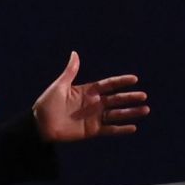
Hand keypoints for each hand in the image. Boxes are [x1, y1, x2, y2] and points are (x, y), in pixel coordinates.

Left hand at [31, 52, 149, 143]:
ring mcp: (94, 117)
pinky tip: (133, 127)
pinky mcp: (92, 130)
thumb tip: (74, 53)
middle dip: (130, 97)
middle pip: (116, 99)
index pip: (109, 85)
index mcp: (88, 91)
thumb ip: (70, 71)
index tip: (134, 79)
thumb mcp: (59, 86)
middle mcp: (94, 104)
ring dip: (131, 112)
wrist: (40, 125)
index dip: (121, 82)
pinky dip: (121, 129)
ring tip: (145, 110)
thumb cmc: (47, 104)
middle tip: (143, 96)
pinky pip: (110, 129)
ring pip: (117, 114)